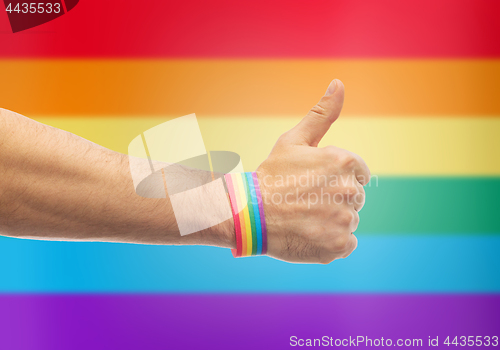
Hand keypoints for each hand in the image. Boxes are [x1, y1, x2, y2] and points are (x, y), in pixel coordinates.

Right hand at [257, 79, 369, 263]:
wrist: (248, 214)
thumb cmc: (271, 176)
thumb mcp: (294, 140)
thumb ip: (322, 114)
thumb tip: (339, 82)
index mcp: (343, 161)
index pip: (359, 173)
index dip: (336, 179)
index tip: (315, 184)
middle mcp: (350, 190)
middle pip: (355, 198)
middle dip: (335, 199)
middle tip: (306, 202)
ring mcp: (345, 220)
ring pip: (350, 221)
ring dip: (332, 221)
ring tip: (304, 218)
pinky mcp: (339, 245)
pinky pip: (347, 244)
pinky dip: (331, 242)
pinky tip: (309, 234)